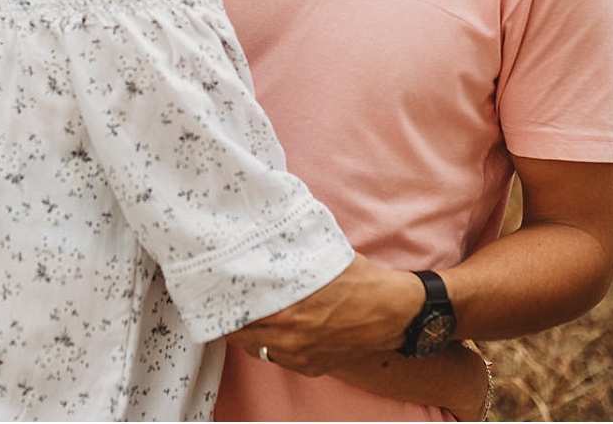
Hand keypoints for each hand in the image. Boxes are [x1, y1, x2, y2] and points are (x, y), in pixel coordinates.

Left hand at [224, 254, 423, 375]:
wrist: (394, 311)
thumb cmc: (359, 281)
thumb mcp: (319, 260)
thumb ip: (287, 259)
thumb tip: (262, 245)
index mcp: (288, 312)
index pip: (236, 316)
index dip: (224, 304)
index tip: (219, 292)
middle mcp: (290, 339)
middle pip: (240, 335)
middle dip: (235, 319)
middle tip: (232, 302)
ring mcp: (300, 357)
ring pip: (257, 348)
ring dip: (252, 333)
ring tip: (254, 315)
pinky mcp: (312, 367)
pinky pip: (279, 358)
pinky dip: (274, 345)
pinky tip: (280, 328)